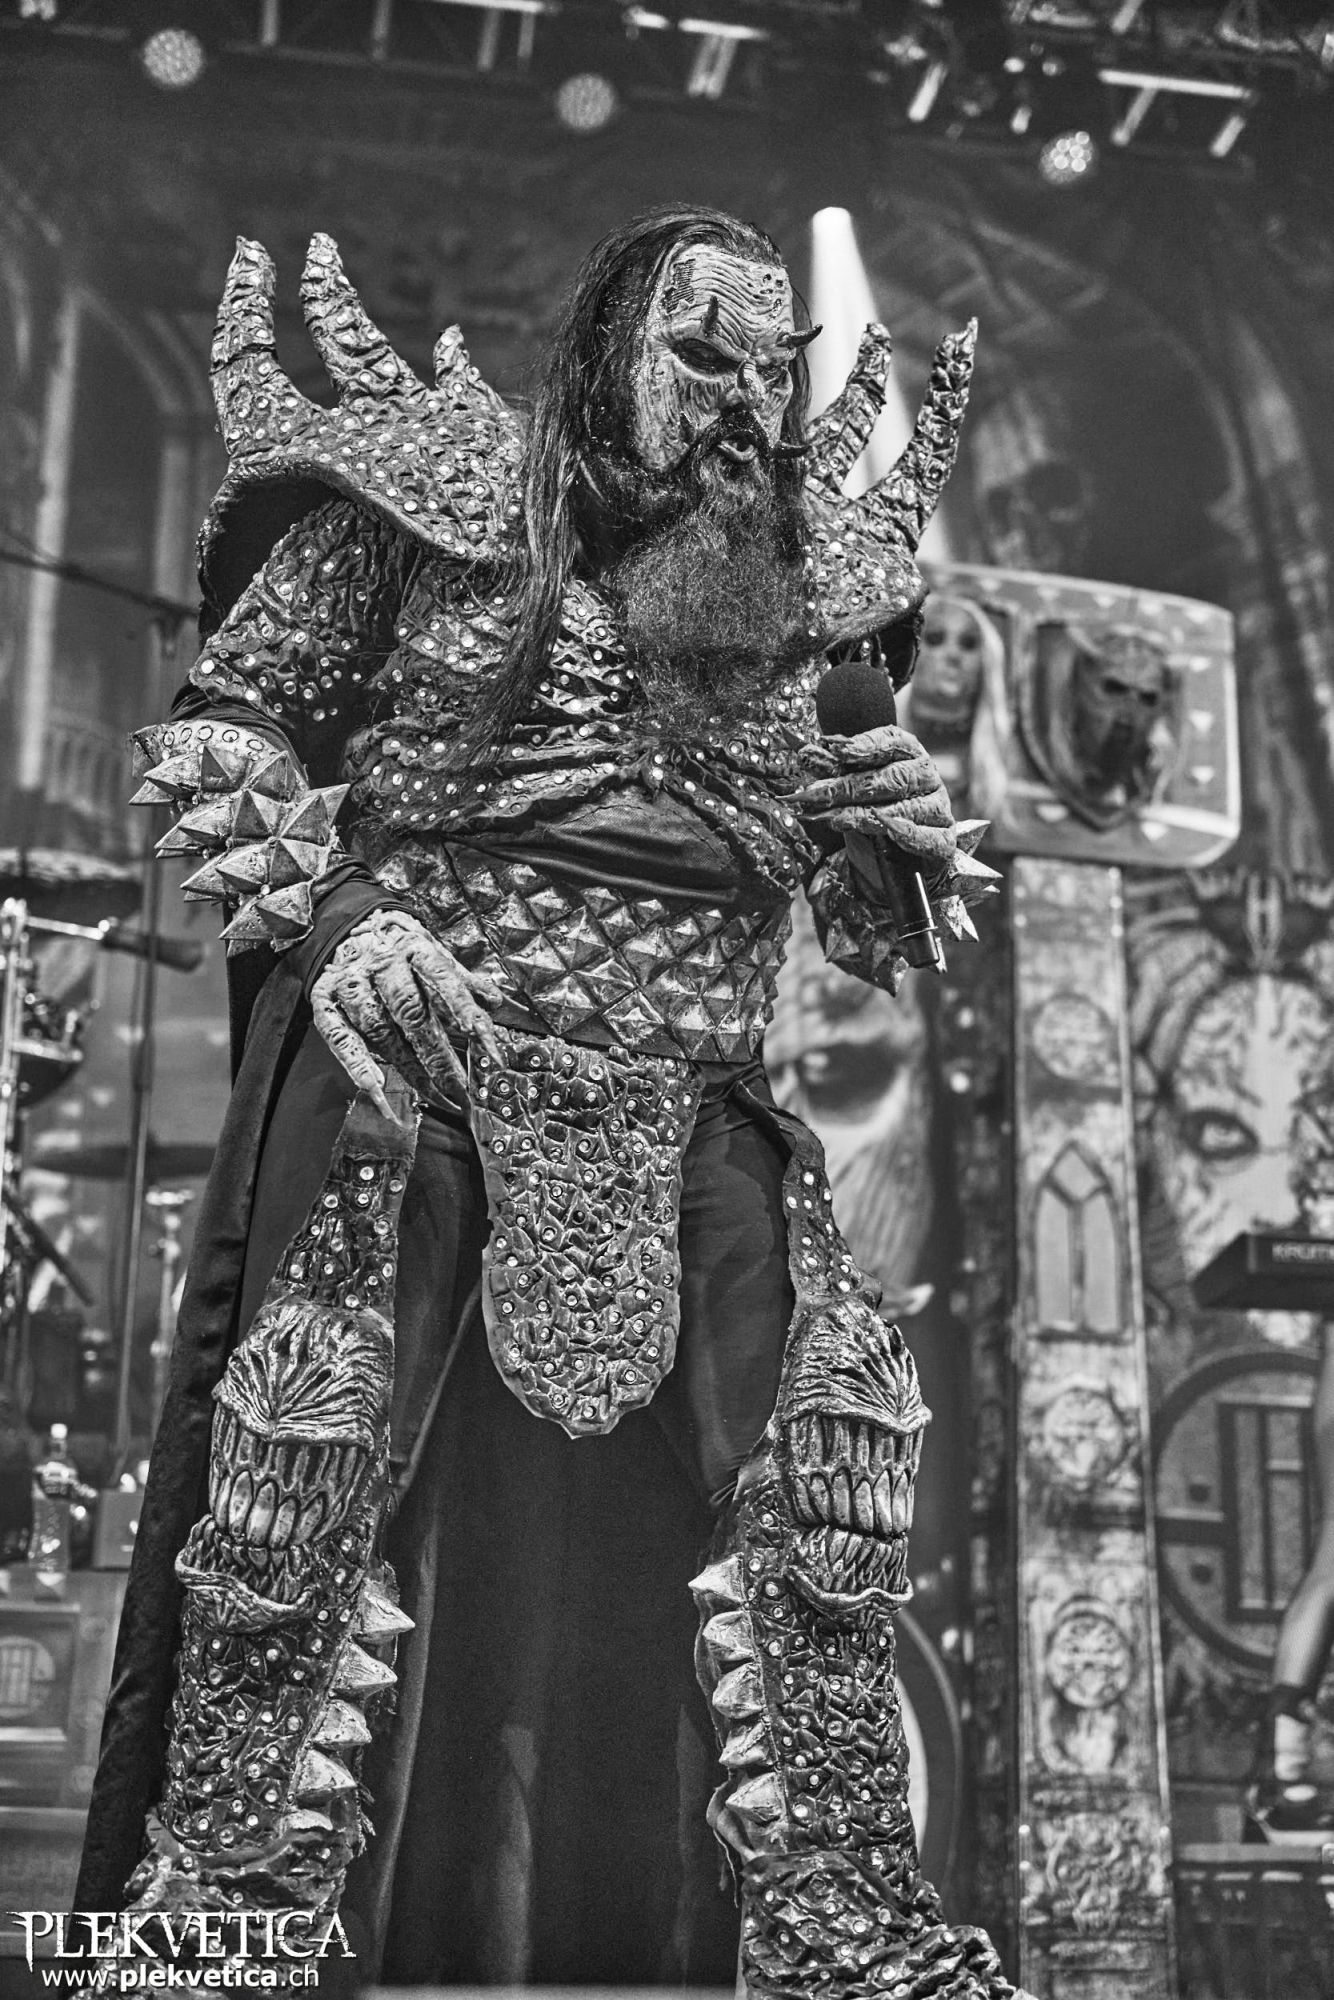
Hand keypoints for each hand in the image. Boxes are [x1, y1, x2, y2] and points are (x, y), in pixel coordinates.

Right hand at [310, 907, 502, 1116]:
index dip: (467, 1014)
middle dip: (440, 1057)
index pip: (445, 982)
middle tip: (462, 1090)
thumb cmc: (394, 945)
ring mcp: (351, 981)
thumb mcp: (430, 951)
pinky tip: (375, 1086)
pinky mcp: (324, 998)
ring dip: (408, 1069)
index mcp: (414, 949)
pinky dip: (356, 1062)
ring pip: (380, 1030)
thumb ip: (461, 980)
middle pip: (413, 1014)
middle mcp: (382, 963)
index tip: (488, 1046)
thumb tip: (495, 1003)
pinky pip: (339, 1034)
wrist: (342, 923)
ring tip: (436, 1097)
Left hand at [796, 723, 956, 878]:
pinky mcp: (944, 839)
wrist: (902, 855)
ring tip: (834, 818)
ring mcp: (938, 808)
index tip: (837, 750)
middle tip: (815, 794)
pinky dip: (910, 835)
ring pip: (904, 808)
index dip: (865, 745)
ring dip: (865, 814)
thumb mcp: (851, 787)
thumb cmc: (877, 808)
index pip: (891, 741)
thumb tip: (805, 752)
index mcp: (909, 753)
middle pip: (891, 778)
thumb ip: (833, 770)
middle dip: (849, 786)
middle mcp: (927, 777)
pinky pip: (930, 837)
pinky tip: (889, 832)